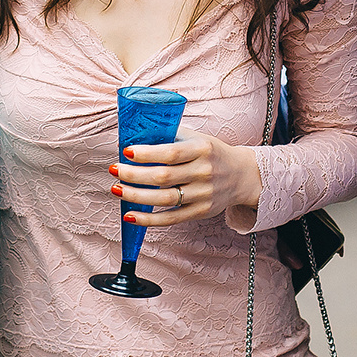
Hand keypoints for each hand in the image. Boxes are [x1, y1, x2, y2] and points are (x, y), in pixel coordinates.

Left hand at [110, 131, 261, 227]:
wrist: (242, 175)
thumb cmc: (211, 153)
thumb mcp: (197, 138)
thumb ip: (170, 136)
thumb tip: (133, 137)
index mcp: (202, 149)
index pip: (171, 153)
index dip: (147, 154)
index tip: (126, 152)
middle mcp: (204, 172)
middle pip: (164, 177)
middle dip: (134, 175)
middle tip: (114, 170)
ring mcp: (204, 194)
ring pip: (165, 199)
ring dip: (136, 196)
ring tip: (117, 189)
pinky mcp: (201, 211)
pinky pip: (171, 219)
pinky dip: (149, 220)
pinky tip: (130, 215)